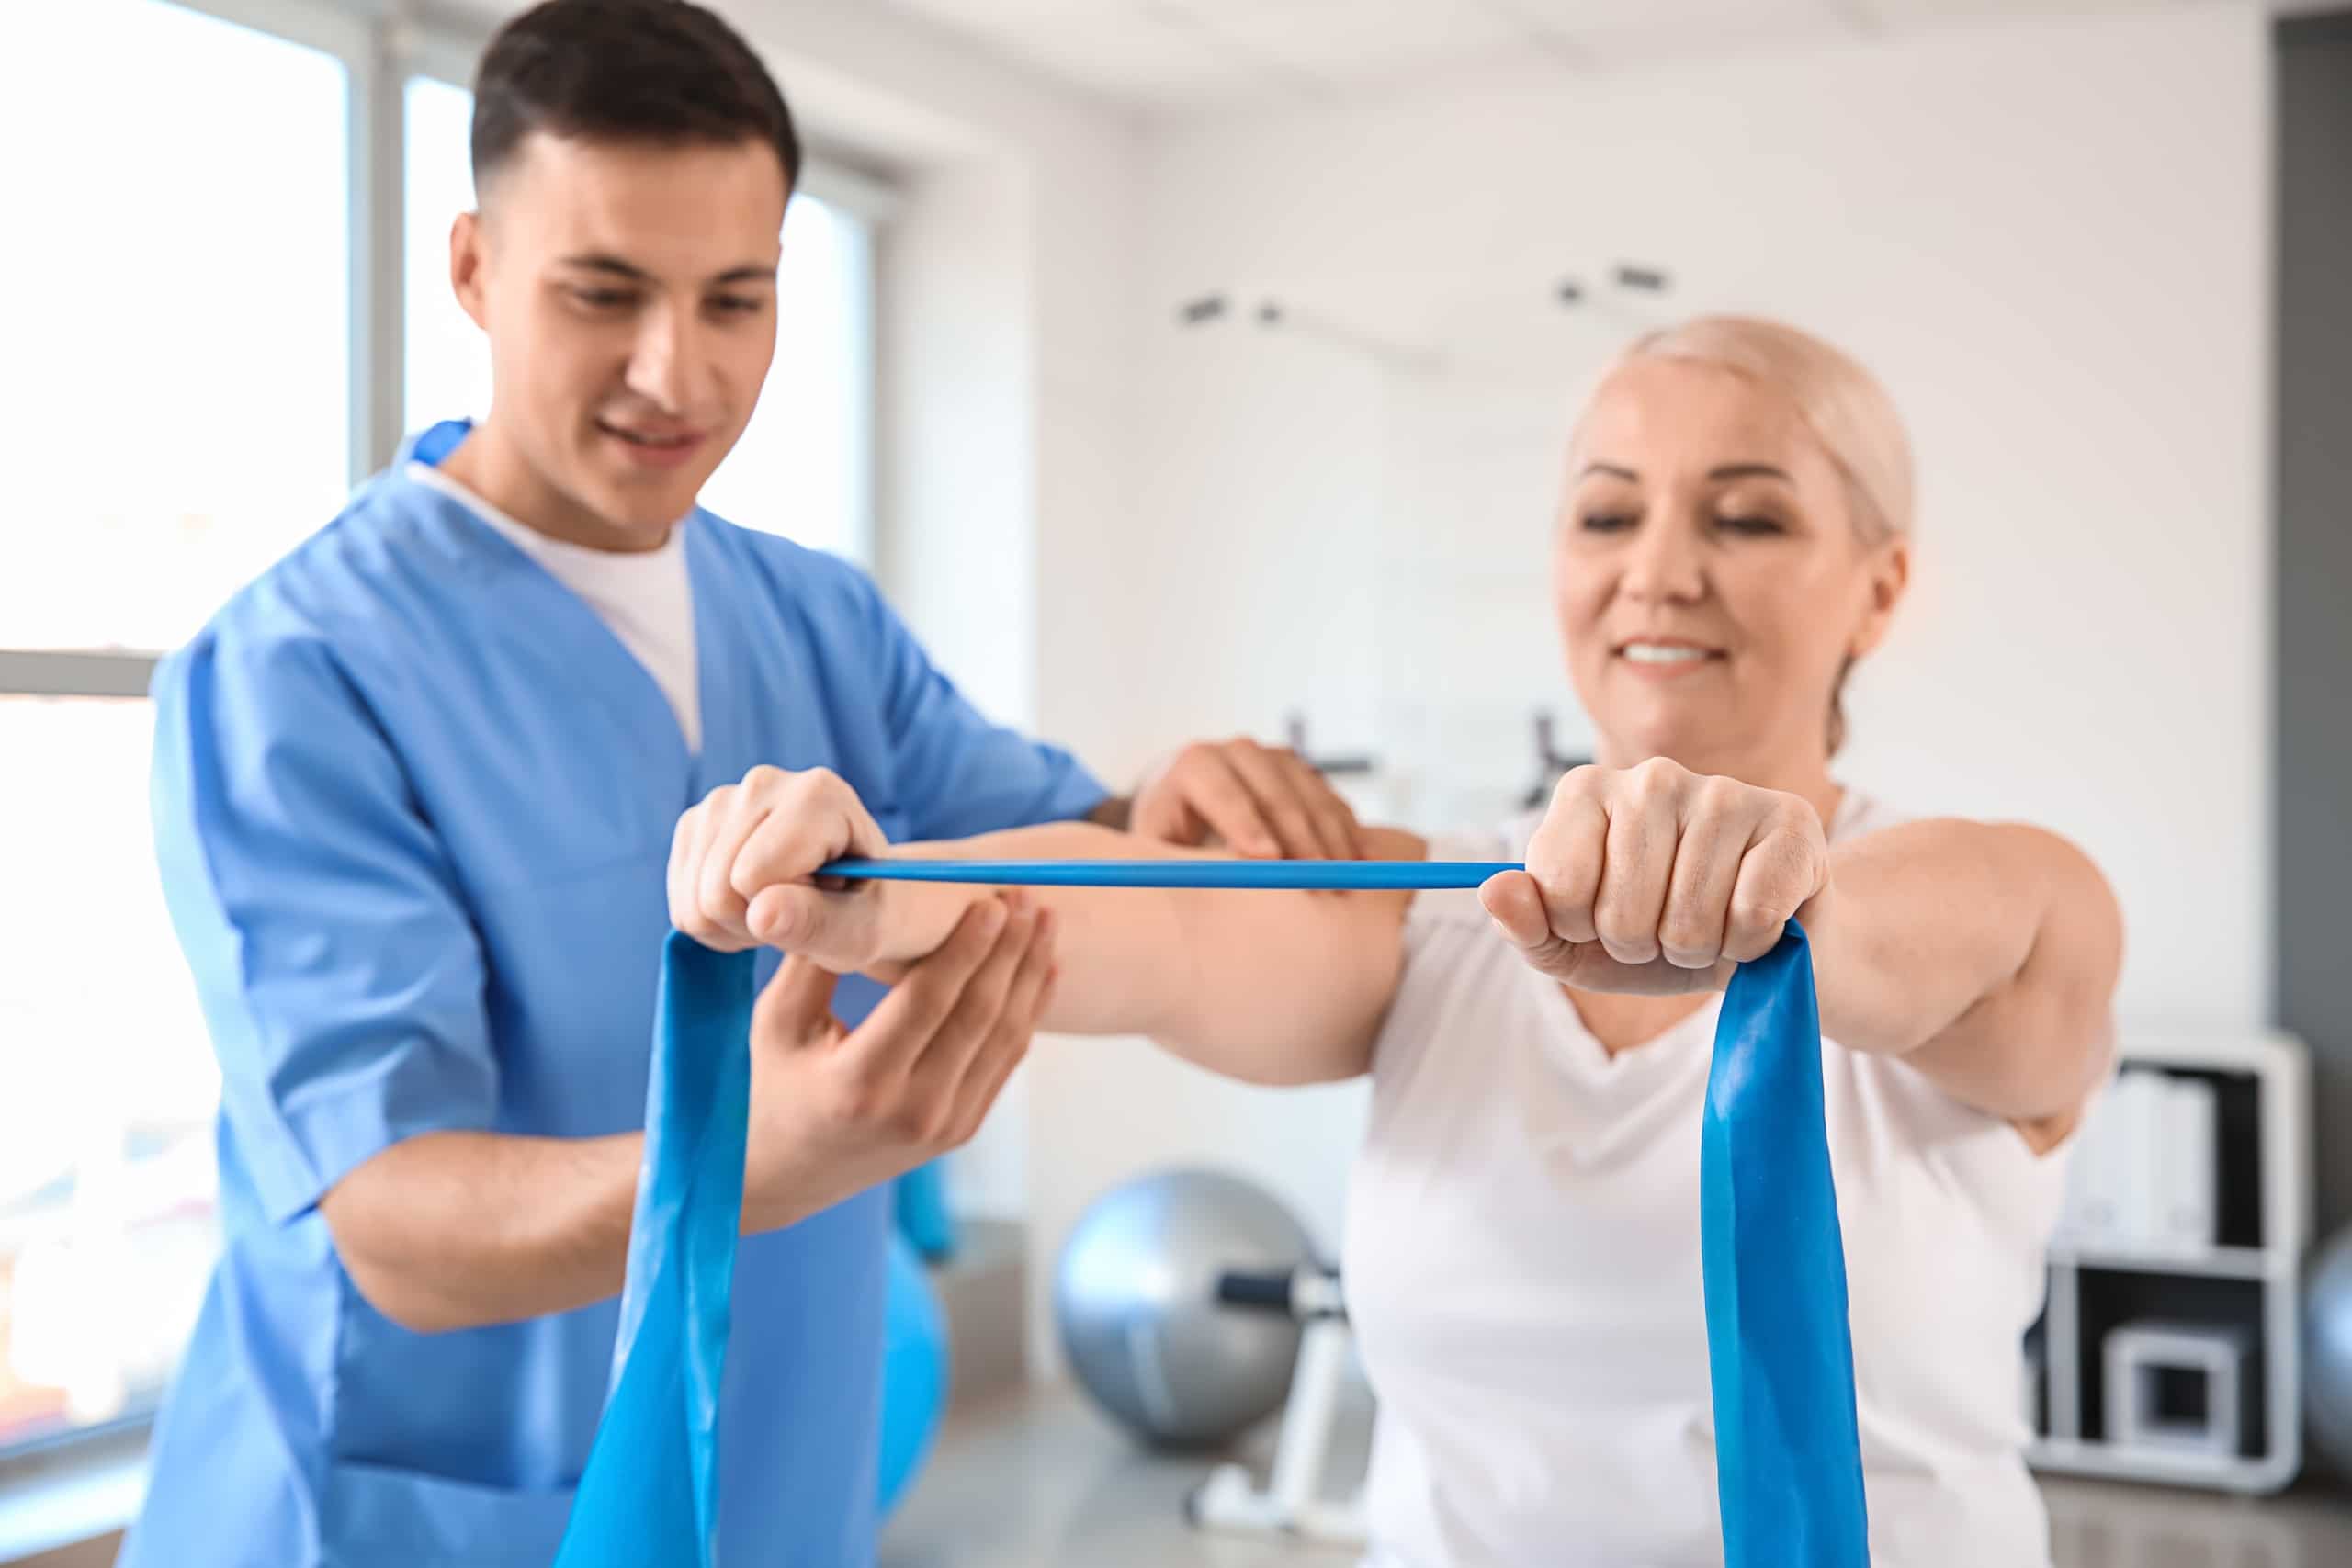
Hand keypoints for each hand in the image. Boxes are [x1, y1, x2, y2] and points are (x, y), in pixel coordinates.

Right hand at [669, 765, 889, 968]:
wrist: (850, 895)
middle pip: (718, 890)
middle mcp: (763, 783)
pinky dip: (711, 922)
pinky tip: (750, 905)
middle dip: (754, 923)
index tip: (822, 900)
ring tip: (778, 909)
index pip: (754, 874)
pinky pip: (680, 905)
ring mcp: (721, 800)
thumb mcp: (859, 929)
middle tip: (798, 913)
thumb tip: (761, 913)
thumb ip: (817, 921)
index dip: (782, 910)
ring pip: (693, 901)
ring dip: (733, 926)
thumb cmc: (862, 912)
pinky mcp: (694, 824)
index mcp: (818, 795)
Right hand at [741, 895, 1057, 1231]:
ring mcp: (943, 1126)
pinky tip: (1042, 970)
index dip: (966, 948)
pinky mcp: (960, 1130)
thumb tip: (847, 885)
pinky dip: (1028, 1013)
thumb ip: (816, 958)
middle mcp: (910, 1110)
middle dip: (1009, 949)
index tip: (992, 901)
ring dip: (1029, 975)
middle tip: (1028, 895)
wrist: (781, 1176)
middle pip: (977, 1016)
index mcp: (859, 1083)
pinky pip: (1005, 1062)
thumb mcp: (777, 1023)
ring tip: (1045, 922)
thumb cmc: (769, 1086)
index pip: (928, 1002)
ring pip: (1003, 1039)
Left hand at [1128, 737, 1367, 860]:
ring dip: (1329, 837)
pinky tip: (1359, 862)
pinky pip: (1331, 797)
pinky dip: (1346, 830)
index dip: (1245, 823)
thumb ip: (1181, 862)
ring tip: (1342, 882)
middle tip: (1316, 881)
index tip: (1267, 859)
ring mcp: (1274, 757)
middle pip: (1273, 789)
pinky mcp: (1302, 772)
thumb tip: (1211, 885)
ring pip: (1309, 792)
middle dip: (1297, 837)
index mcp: (1193, 765)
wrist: (1187, 806)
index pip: (1221, 789)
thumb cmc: (1170, 837)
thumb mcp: (1161, 849)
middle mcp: (1236, 751)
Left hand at [1479, 759, 1829, 995]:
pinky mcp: (1789, 821)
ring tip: (1711, 926)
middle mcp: (1651, 775)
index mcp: (1585, 791)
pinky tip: (1757, 922)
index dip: (1581, 930)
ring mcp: (1723, 791)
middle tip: (1665, 929)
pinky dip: (1749, 945)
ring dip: (1699, 949)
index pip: (1559, 888)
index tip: (1602, 920)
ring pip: (1687, 921)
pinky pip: (1750, 918)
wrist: (1763, 945)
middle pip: (1622, 913)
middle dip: (1643, 946)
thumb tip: (1493, 890)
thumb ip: (1527, 927)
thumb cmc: (1658, 939)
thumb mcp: (1576, 948)